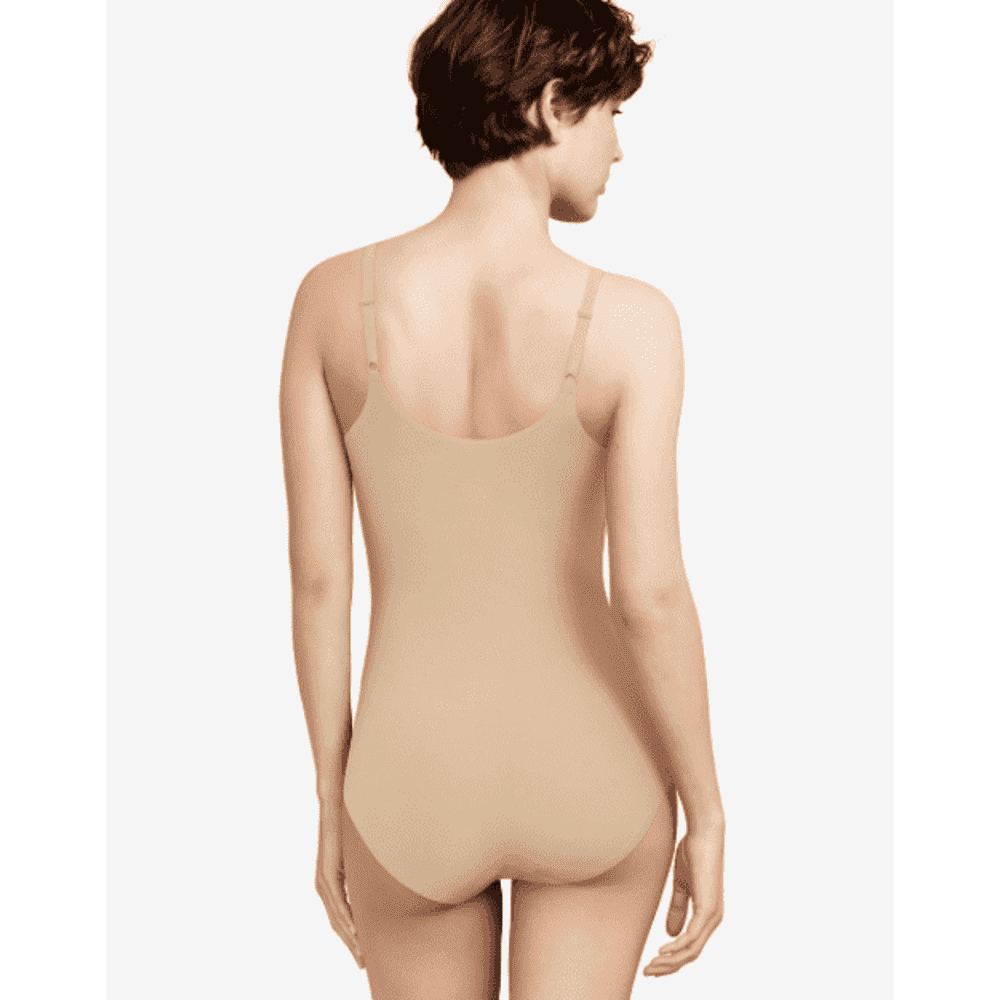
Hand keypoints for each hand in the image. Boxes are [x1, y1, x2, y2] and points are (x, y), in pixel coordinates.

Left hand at [315, 809, 364, 969]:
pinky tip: (353, 930)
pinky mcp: (327, 868)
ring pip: (336, 915)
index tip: (362, 953)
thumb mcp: (361, 849)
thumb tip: (386, 871)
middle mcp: (324, 882)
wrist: (335, 797)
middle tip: (362, 963)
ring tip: (360, 954)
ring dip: (348, 937)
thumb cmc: (351, 818)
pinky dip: (345, 917)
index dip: (351, 936)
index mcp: (332, 879)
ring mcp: (323, 876)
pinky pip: (336, 899)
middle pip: (337, 922)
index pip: (341, 915)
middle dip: (350, 944)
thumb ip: (367, 864)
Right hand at [642, 824, 723, 976]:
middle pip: (690, 954)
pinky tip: (663, 952)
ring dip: (670, 961)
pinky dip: (677, 949)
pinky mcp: (708, 909)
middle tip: (648, 972)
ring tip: (651, 966)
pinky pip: (693, 938)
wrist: (704, 834)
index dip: (672, 959)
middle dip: (668, 966)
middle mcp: (713, 920)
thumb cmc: (694, 853)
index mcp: (707, 915)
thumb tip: (672, 934)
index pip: (691, 947)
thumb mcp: (682, 884)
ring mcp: (712, 916)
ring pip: (691, 951)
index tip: (653, 965)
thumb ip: (678, 908)